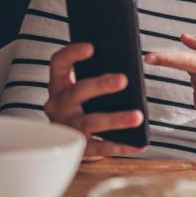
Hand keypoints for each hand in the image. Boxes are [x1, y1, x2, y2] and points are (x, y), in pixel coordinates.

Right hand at [44, 43, 145, 158]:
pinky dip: (119, 146)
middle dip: (100, 85)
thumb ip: (98, 73)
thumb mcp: (85, 86)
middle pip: (76, 92)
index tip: (91, 47)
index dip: (72, 54)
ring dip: (115, 119)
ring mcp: (66, 128)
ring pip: (89, 122)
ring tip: (137, 116)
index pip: (59, 63)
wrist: (68, 142)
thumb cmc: (84, 104)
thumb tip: (128, 63)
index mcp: (59, 84)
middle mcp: (58, 105)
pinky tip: (136, 142)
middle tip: (123, 79)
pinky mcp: (77, 149)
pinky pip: (98, 148)